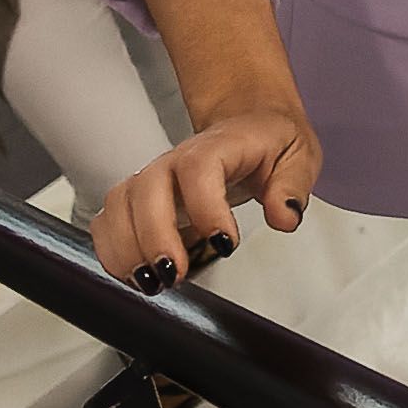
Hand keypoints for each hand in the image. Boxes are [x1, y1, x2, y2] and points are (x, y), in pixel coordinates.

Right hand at [93, 103, 320, 285]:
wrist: (248, 124)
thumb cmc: (269, 142)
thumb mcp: (299, 156)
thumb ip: (292, 186)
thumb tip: (285, 215)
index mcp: (218, 145)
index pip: (200, 168)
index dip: (206, 207)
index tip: (225, 243)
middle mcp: (176, 160)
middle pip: (147, 189)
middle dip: (155, 237)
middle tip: (176, 274)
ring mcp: (153, 178)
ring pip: (119, 204)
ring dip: (127, 249)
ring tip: (152, 283)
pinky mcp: (138, 200)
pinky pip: (108, 220)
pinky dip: (112, 251)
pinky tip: (134, 275)